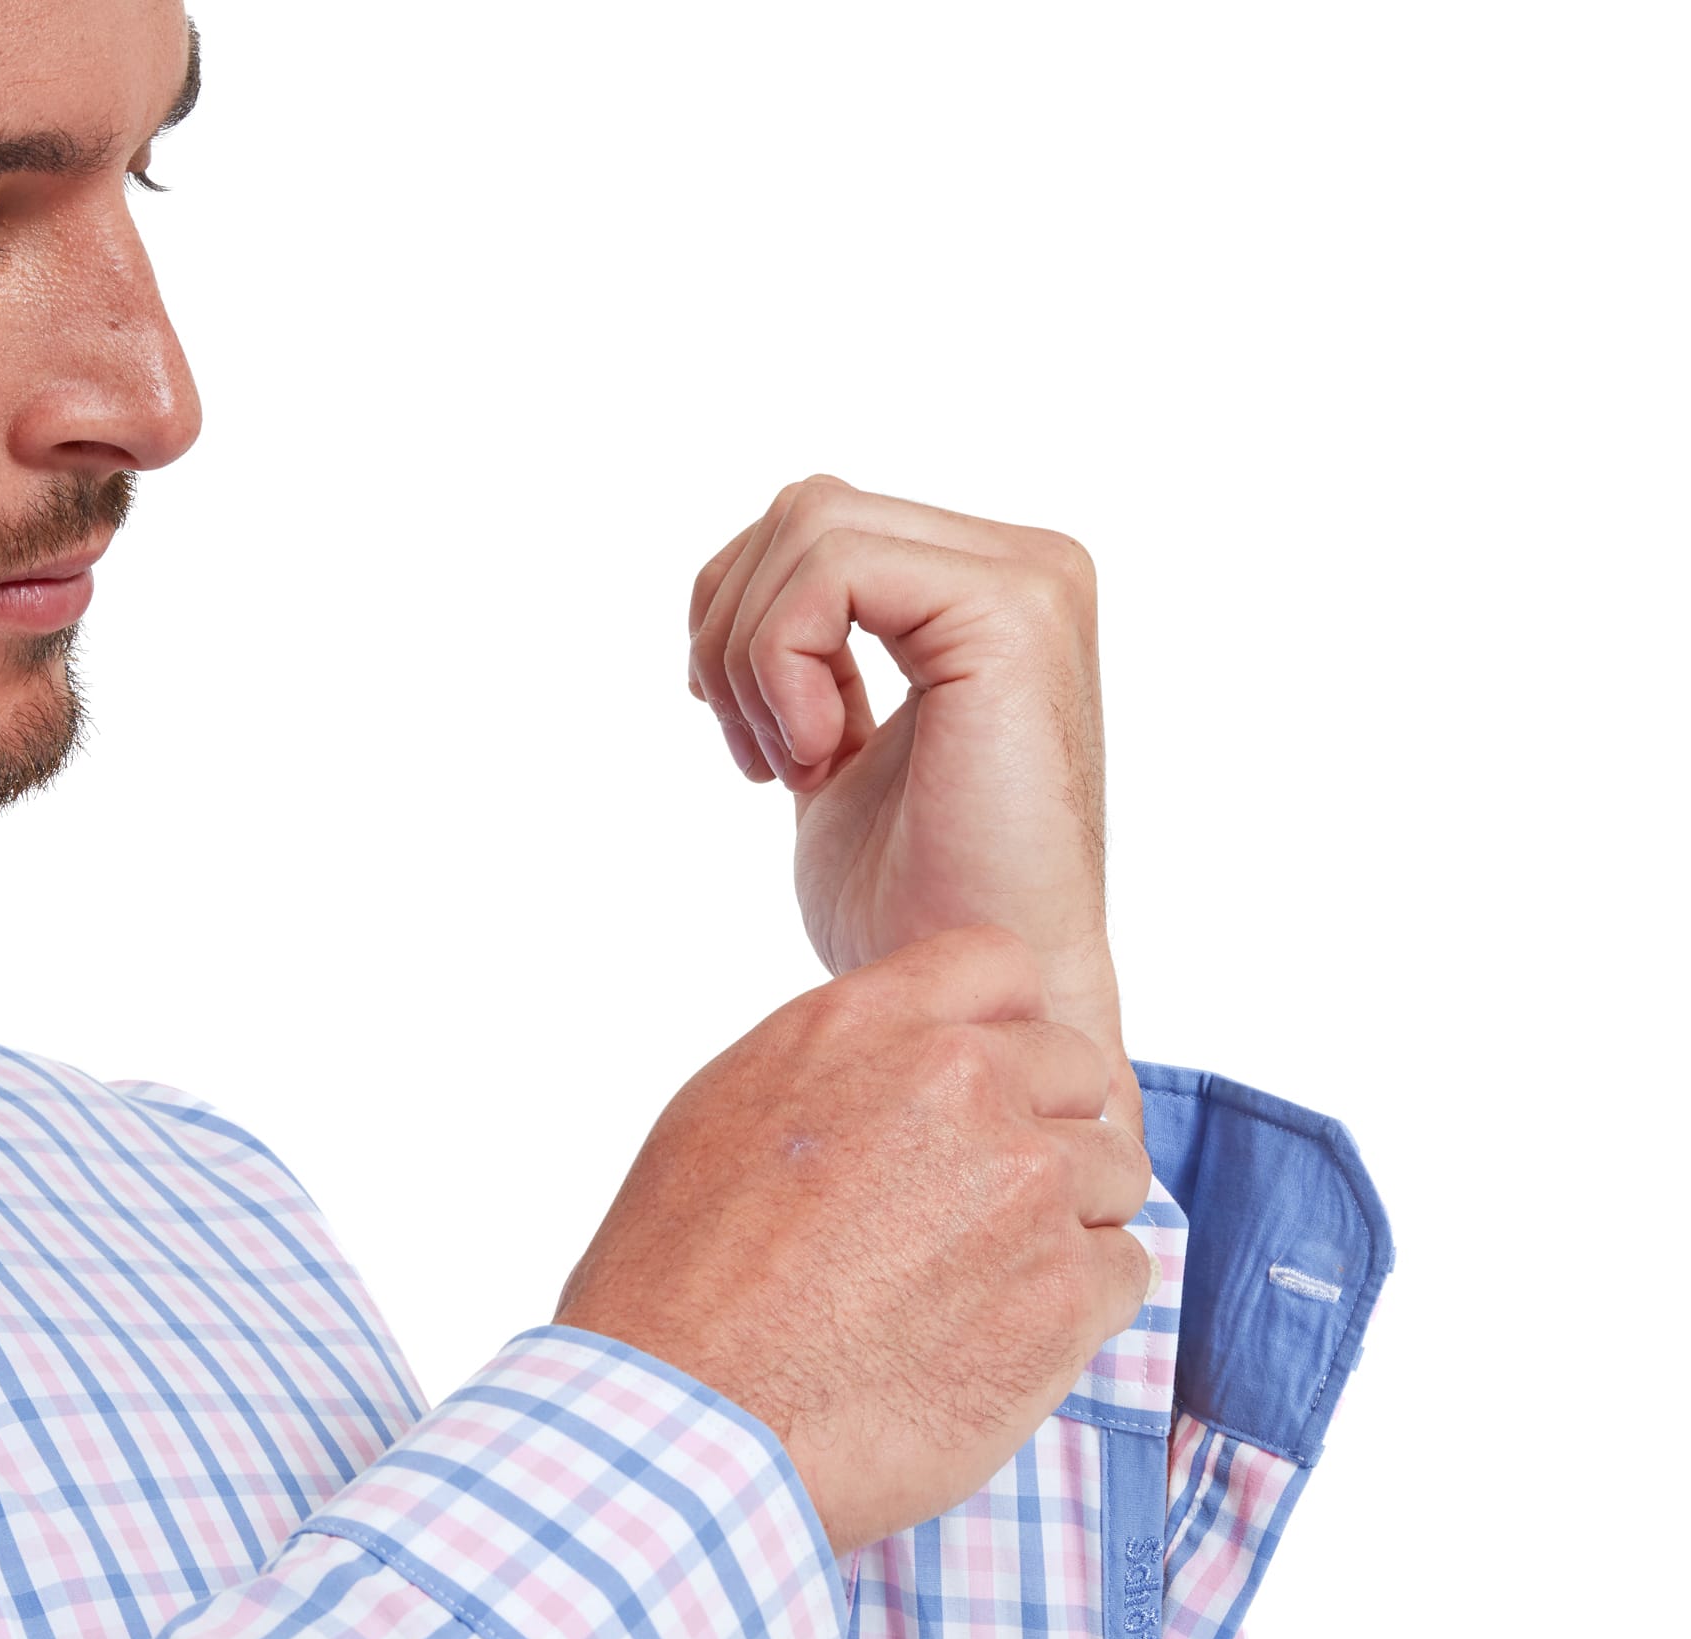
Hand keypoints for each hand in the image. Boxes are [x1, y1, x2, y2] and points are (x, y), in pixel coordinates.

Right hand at [554, 926, 1152, 1556]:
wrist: (688, 1419)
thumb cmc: (678, 1282)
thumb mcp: (728, 1110)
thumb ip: (843, 1063)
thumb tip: (904, 1066)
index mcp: (872, 1025)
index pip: (1003, 967)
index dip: (1002, 1032)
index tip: (981, 1091)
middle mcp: (963, 1086)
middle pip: (1076, 1074)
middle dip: (1040, 1130)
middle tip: (973, 1211)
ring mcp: (1027, 1188)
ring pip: (1110, 1173)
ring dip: (1063, 1220)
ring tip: (977, 1284)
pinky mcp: (1063, 1295)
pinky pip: (1121, 1271)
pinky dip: (1075, 1305)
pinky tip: (996, 1335)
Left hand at [686, 474, 1138, 1138]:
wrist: (982, 1002)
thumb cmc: (914, 909)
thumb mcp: (837, 749)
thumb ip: (814, 657)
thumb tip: (740, 586)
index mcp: (991, 592)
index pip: (816, 523)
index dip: (741, 623)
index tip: (755, 747)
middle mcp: (1029, 567)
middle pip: (804, 508)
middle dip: (734, 633)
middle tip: (761, 760)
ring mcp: (1031, 582)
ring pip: (807, 523)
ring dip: (754, 657)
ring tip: (793, 767)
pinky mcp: (1012, 614)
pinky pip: (832, 571)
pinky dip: (782, 665)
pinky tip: (816, 761)